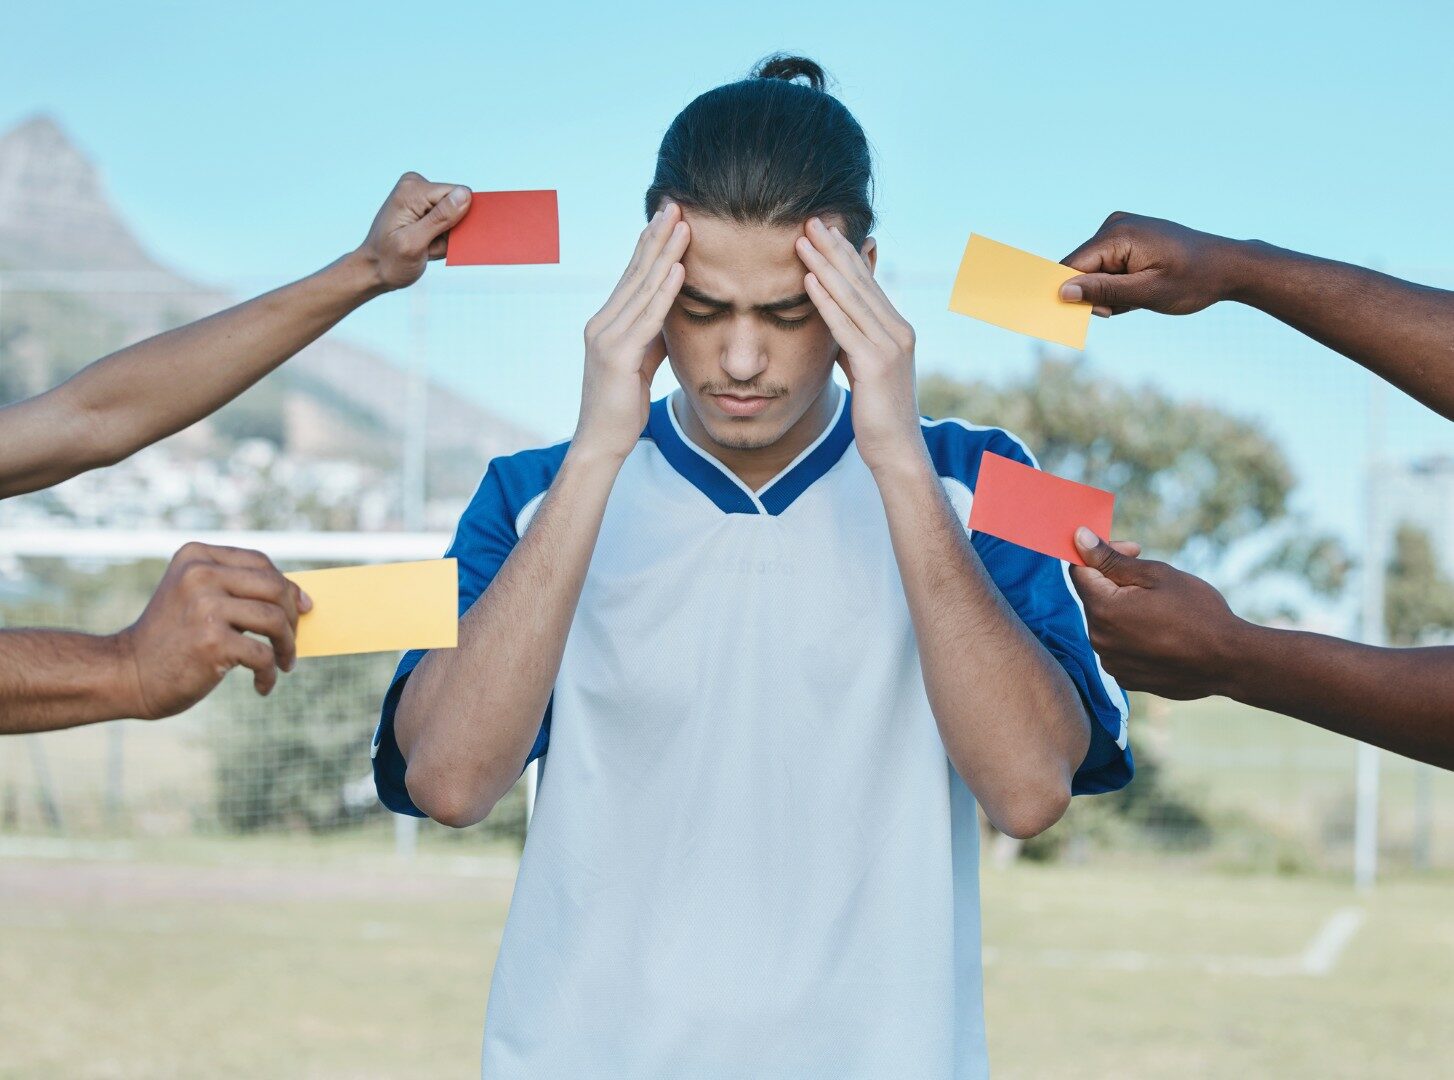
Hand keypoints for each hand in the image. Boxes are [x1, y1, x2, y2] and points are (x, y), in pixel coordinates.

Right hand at [116, 543, 311, 718]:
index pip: (261, 563)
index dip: (288, 586)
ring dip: (287, 647)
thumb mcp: (198, 599)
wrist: (127, 674)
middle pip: (275, 588)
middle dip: (293, 617)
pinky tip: (262, 685)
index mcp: (196, 556)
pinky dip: (270, 673)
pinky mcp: (211, 641)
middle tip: (291, 642)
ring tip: (283, 663)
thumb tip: (303, 599)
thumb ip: (239, 590)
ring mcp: (205, 606)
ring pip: (275, 620)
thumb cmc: (173, 639)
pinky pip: (263, 654)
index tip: (303, 608)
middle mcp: (199, 574)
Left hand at [356, 172, 472, 291]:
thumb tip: (464, 194)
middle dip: (449, 231)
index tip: (434, 238)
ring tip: (424, 247)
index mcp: (412, 190)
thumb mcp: (414, 243)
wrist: (373, 270)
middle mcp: (416, 186)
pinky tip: (425, 245)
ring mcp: (420, 196)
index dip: (454, 222)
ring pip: (455, 217)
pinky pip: (449, 222)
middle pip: (457, 205)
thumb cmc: (388, 261)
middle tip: (426, 245)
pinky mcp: (424, 207)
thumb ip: (440, 218)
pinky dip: (442, 239)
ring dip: (445, 238)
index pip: (458, 195)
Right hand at [573, 202, 688, 461]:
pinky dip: (664, 291)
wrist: (601, 443)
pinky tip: (679, 269)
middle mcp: (602, 323)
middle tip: (675, 203)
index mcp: (607, 322)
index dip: (650, 244)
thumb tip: (672, 313)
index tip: (670, 216)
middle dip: (657, 236)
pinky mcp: (616, 356)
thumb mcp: (643, 362)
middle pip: (635, 271)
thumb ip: (653, 335)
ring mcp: (606, 338)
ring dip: (665, 253)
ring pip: (642, 288)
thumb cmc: (622, 407)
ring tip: (683, 224)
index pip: (632, 275)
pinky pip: (647, 318)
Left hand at [795, 217, 923, 473]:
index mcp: (896, 329)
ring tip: (803, 239)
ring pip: (852, 296)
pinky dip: (826, 300)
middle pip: (861, 281)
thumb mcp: (863, 370)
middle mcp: (898, 330)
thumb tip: (835, 326)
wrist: (896, 451)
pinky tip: (809, 280)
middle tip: (812, 219)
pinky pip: (845, 325)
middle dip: (834, 248)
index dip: (845, 254)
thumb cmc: (877, 416)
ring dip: (825, 264)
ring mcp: (890, 345)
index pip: (867, 283)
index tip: (823, 230)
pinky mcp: (876, 363)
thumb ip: (852, 343)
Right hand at [1059, 212, 1244, 317]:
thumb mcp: (1147, 293)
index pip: (1072, 266)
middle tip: (1129, 305)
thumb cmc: (1193, 280)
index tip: (1094, 312)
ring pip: (1094, 270)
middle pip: (1081, 269)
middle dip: (1097, 294)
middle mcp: (1115, 225)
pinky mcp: (1127, 237)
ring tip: (1141, 295)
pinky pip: (1107, 265)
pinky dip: (1119, 283)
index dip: (1072, 293)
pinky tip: (1142, 286)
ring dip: (1110, 291)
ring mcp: (1121, 228)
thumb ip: (1103, 292)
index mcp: (1118, 235)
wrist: (1228, 266)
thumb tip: (1063, 292)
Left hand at [1069, 527, 1245, 699]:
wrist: (1231, 662)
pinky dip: (1133, 636)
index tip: (1132, 551)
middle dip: (1116, 583)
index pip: (1080, 571)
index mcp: (1103, 609)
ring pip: (1106, 624)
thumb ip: (1112, 559)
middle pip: (1094, 598)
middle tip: (1155, 583)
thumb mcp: (1158, 575)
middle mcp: (1099, 639)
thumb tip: (1079, 538)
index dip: (1102, 555)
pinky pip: (1119, 647)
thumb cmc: (1198, 612)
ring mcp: (1112, 662)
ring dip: (1124, 611)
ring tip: (1164, 612)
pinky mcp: (1125, 677)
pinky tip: (1163, 635)